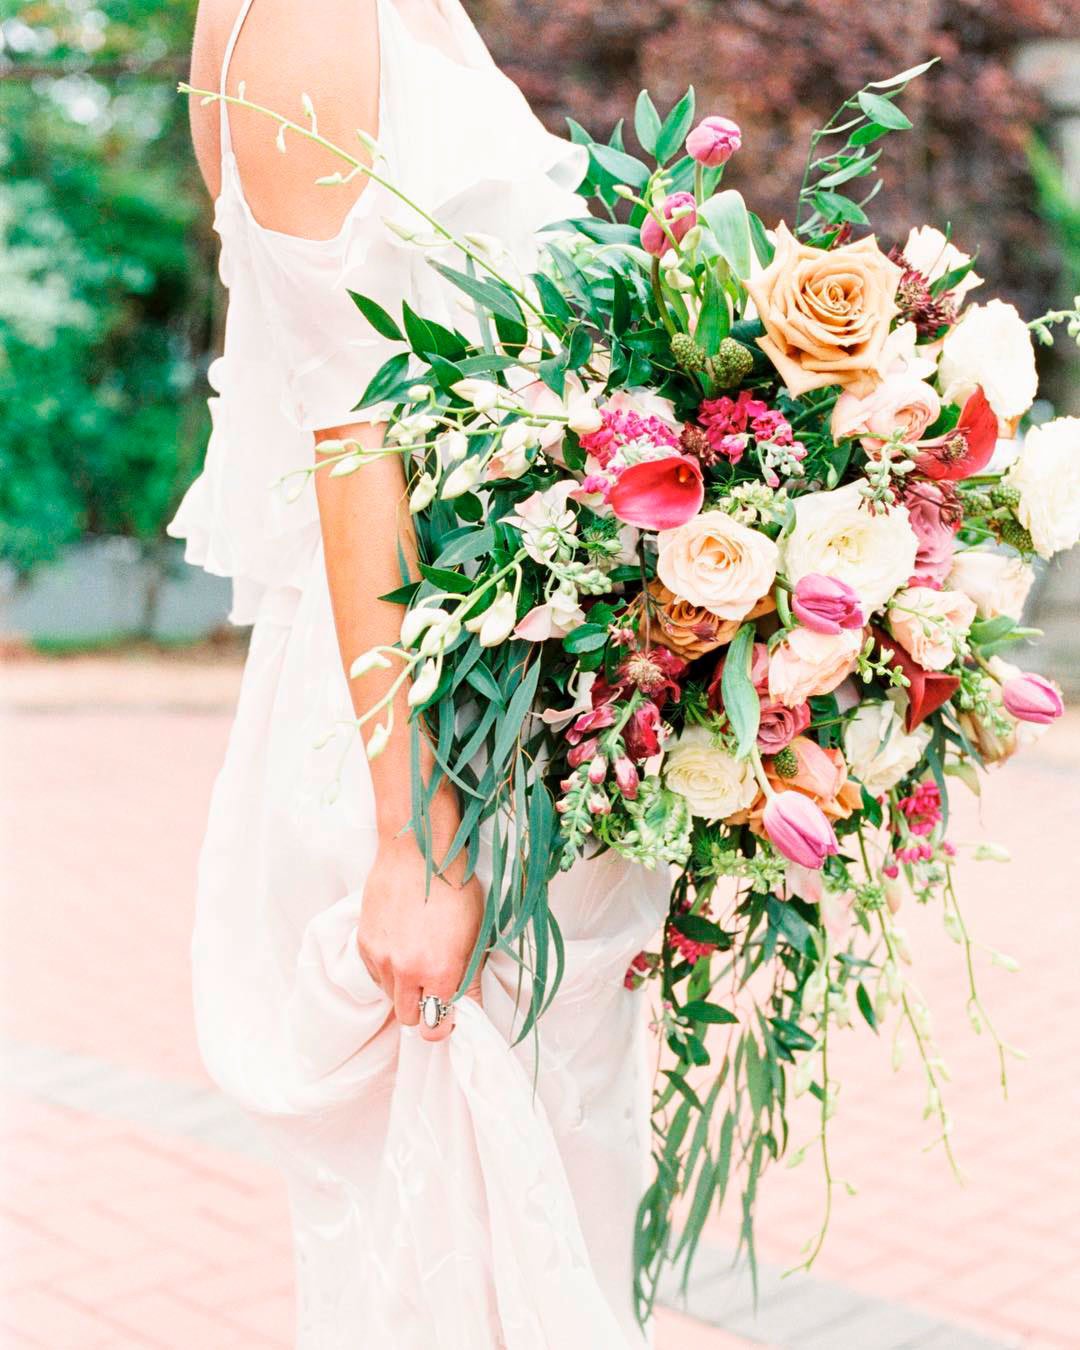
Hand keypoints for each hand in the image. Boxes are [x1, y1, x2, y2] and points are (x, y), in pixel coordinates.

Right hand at [357, 835, 484, 1041]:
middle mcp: (407, 970)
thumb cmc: (454, 887)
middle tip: (435, 989)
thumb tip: (471, 1010)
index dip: (443, 1028)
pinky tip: (402, 944)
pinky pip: (375, 975)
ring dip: (404, 988)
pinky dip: (388, 970)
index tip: (449, 1019)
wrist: (418, 851)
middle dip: (423, 1010)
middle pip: (409, 1019)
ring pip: (390, 996)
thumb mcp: (475, 934)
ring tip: (419, 958)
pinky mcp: (364, 944)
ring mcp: (381, 958)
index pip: (435, 1027)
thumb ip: (470, 979)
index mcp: (440, 970)